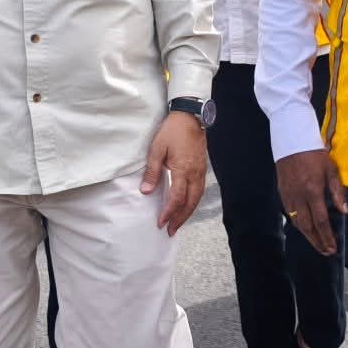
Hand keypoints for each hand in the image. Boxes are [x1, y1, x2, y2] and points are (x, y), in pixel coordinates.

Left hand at [142, 112, 206, 235]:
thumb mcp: (157, 149)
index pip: (177, 198)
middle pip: (190, 203)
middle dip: (180, 219)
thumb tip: (146, 191)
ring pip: (197, 198)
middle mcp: (195, 174)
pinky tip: (187, 206)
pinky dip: (193, 202)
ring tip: (178, 223)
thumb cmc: (172, 131)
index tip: (161, 222)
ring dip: (188, 213)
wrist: (191, 116)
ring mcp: (201, 171)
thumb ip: (152, 171)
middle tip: (171, 231)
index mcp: (183, 170)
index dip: (169, 212)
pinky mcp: (202, 168)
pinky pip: (199, 190)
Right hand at [276, 149, 346, 256]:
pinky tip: (306, 228)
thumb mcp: (331, 169)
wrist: (292, 142)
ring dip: (308, 236)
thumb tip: (345, 212)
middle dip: (317, 242)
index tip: (333, 247)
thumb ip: (338, 192)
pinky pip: (290, 214)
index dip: (327, 237)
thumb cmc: (315, 154)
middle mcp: (299, 197)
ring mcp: (289, 196)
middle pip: (307, 227)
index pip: (321, 221)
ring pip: (297, 223)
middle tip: (326, 251)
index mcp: (313, 191)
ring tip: (318, 244)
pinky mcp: (283, 194)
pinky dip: (298, 225)